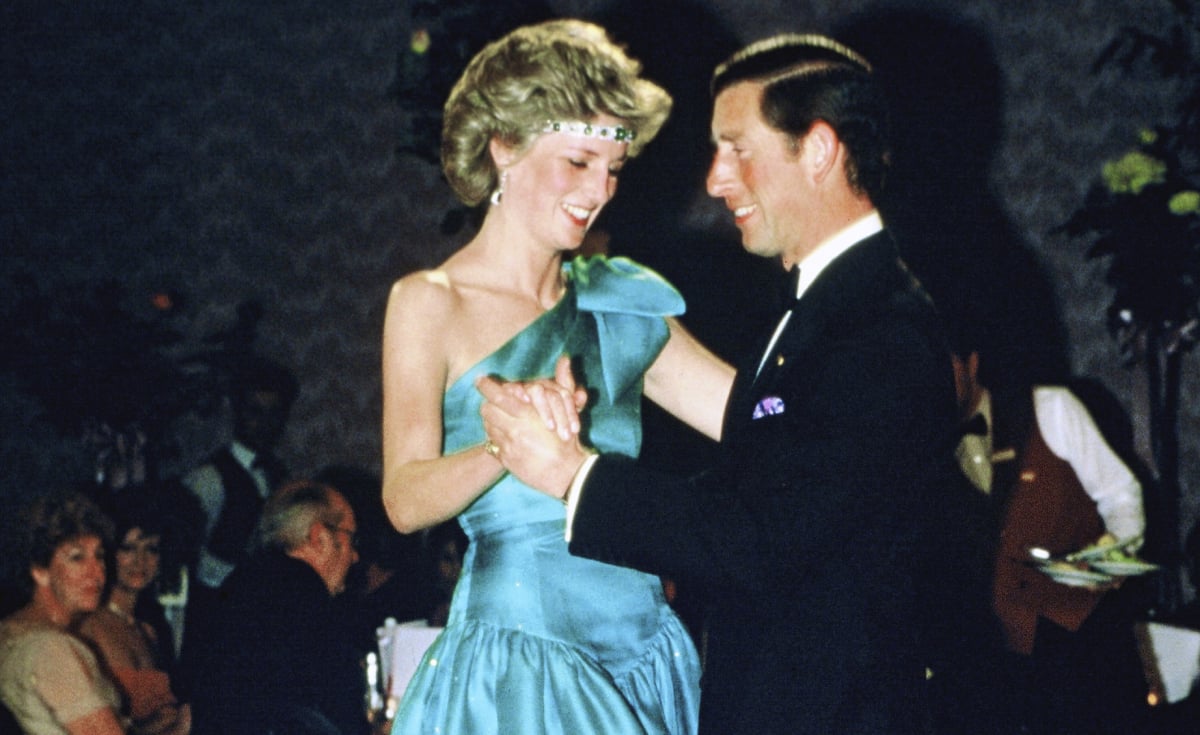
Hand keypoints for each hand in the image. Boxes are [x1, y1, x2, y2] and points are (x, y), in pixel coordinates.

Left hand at [477, 364, 591, 499]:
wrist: (565, 473)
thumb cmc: (568, 439)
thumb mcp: (567, 408)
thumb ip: (563, 381)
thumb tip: (564, 358)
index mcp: (527, 415)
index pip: (497, 395)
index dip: (486, 386)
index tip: (480, 379)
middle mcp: (513, 429)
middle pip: (487, 410)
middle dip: (487, 402)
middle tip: (489, 399)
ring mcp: (507, 446)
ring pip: (488, 426)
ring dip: (492, 419)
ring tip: (500, 417)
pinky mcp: (505, 460)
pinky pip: (492, 443)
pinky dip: (496, 436)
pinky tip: (505, 434)